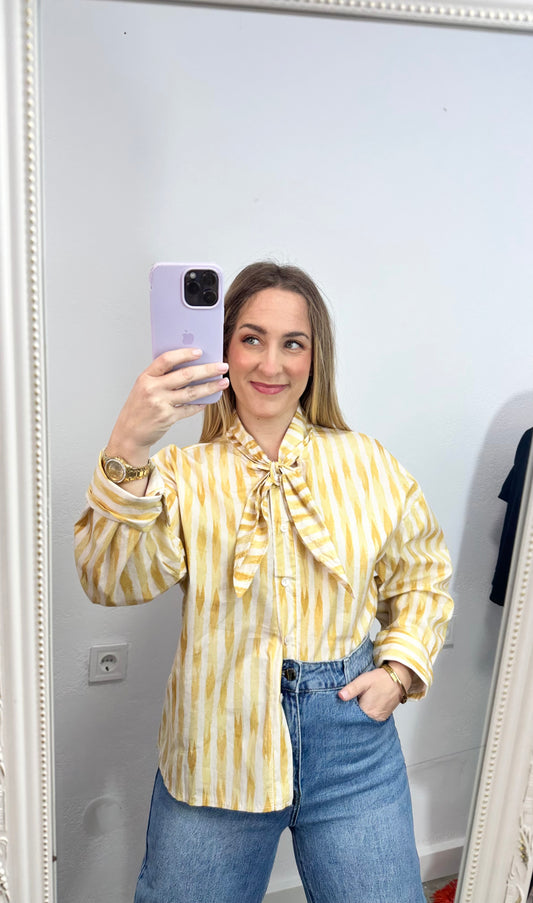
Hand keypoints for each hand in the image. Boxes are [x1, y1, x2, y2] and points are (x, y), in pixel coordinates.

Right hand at [106, 348, 228, 463]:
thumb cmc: (138, 408)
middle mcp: (152, 389)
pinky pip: (189, 409)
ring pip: (192, 392)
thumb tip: (188, 365)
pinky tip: (209, 400)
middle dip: (207, 370)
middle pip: (185, 375)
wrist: (129, 434)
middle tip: (222, 366)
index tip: (200, 351)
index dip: (184, 354)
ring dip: (210, 387)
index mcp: (146, 377)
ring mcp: (160, 404)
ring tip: (223, 382)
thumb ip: (160, 377)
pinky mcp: (167, 418)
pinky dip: (200, 404)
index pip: (166, 360)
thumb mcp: (143, 387)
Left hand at [338, 662, 411, 721]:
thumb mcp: (363, 681)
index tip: (343, 703)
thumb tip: (340, 696)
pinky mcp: (384, 716)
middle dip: (352, 711)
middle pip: (358, 718)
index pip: (351, 715)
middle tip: (351, 700)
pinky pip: (372, 717)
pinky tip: (366, 704)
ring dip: (360, 712)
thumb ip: (351, 689)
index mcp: (367, 711)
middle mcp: (374, 718)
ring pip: (364, 718)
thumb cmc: (381, 679)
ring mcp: (380, 718)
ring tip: (360, 701)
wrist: (399, 678)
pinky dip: (367, 712)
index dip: (345, 709)